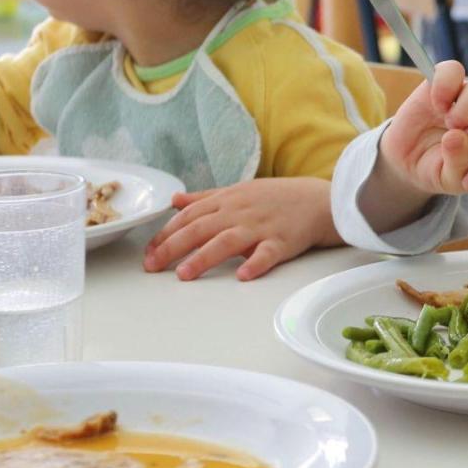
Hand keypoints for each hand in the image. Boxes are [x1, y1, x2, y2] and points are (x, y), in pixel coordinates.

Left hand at [142, 177, 338, 280]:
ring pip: (227, 241)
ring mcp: (261, 226)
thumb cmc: (276, 199)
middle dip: (173, 247)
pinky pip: (267, 253)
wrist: (318, 200)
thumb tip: (175, 200)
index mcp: (227, 201)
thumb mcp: (238, 192)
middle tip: (153, 266)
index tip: (149, 252)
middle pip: (201, 228)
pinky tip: (242, 275)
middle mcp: (240, 212)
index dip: (166, 234)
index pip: (189, 216)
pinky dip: (255, 264)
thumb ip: (205, 198)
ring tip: (184, 275)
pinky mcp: (283, 241)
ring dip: (204, 257)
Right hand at [378, 59, 467, 195]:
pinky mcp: (446, 80)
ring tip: (449, 122)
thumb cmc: (436, 168)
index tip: (466, 181)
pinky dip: (445, 86)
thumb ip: (459, 167)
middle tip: (457, 141)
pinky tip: (436, 104)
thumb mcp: (447, 180)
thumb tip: (455, 137)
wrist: (408, 157)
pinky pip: (454, 70)